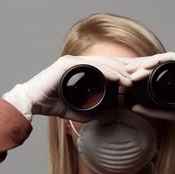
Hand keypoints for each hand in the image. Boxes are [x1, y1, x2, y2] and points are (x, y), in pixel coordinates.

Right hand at [4, 55, 131, 122]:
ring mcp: (74, 61)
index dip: (124, 72)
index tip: (140, 79)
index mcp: (83, 69)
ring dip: (120, 71)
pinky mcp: (69, 64)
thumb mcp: (81, 109)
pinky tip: (119, 79)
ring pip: (104, 63)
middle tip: (143, 74)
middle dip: (127, 68)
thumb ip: (97, 108)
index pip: (108, 68)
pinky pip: (93, 67)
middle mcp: (80, 62)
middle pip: (109, 62)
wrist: (31, 103)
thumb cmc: (52, 104)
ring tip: (133, 80)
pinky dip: (108, 73)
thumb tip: (115, 110)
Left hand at [124, 52, 174, 124]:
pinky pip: (171, 57)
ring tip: (132, 71)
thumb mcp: (166, 111)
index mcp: (173, 75)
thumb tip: (133, 107)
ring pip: (160, 58)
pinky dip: (157, 60)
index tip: (125, 76)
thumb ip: (150, 110)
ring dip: (144, 63)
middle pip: (154, 62)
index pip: (153, 69)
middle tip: (124, 71)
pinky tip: (146, 66)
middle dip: (138, 65)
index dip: (138, 70)